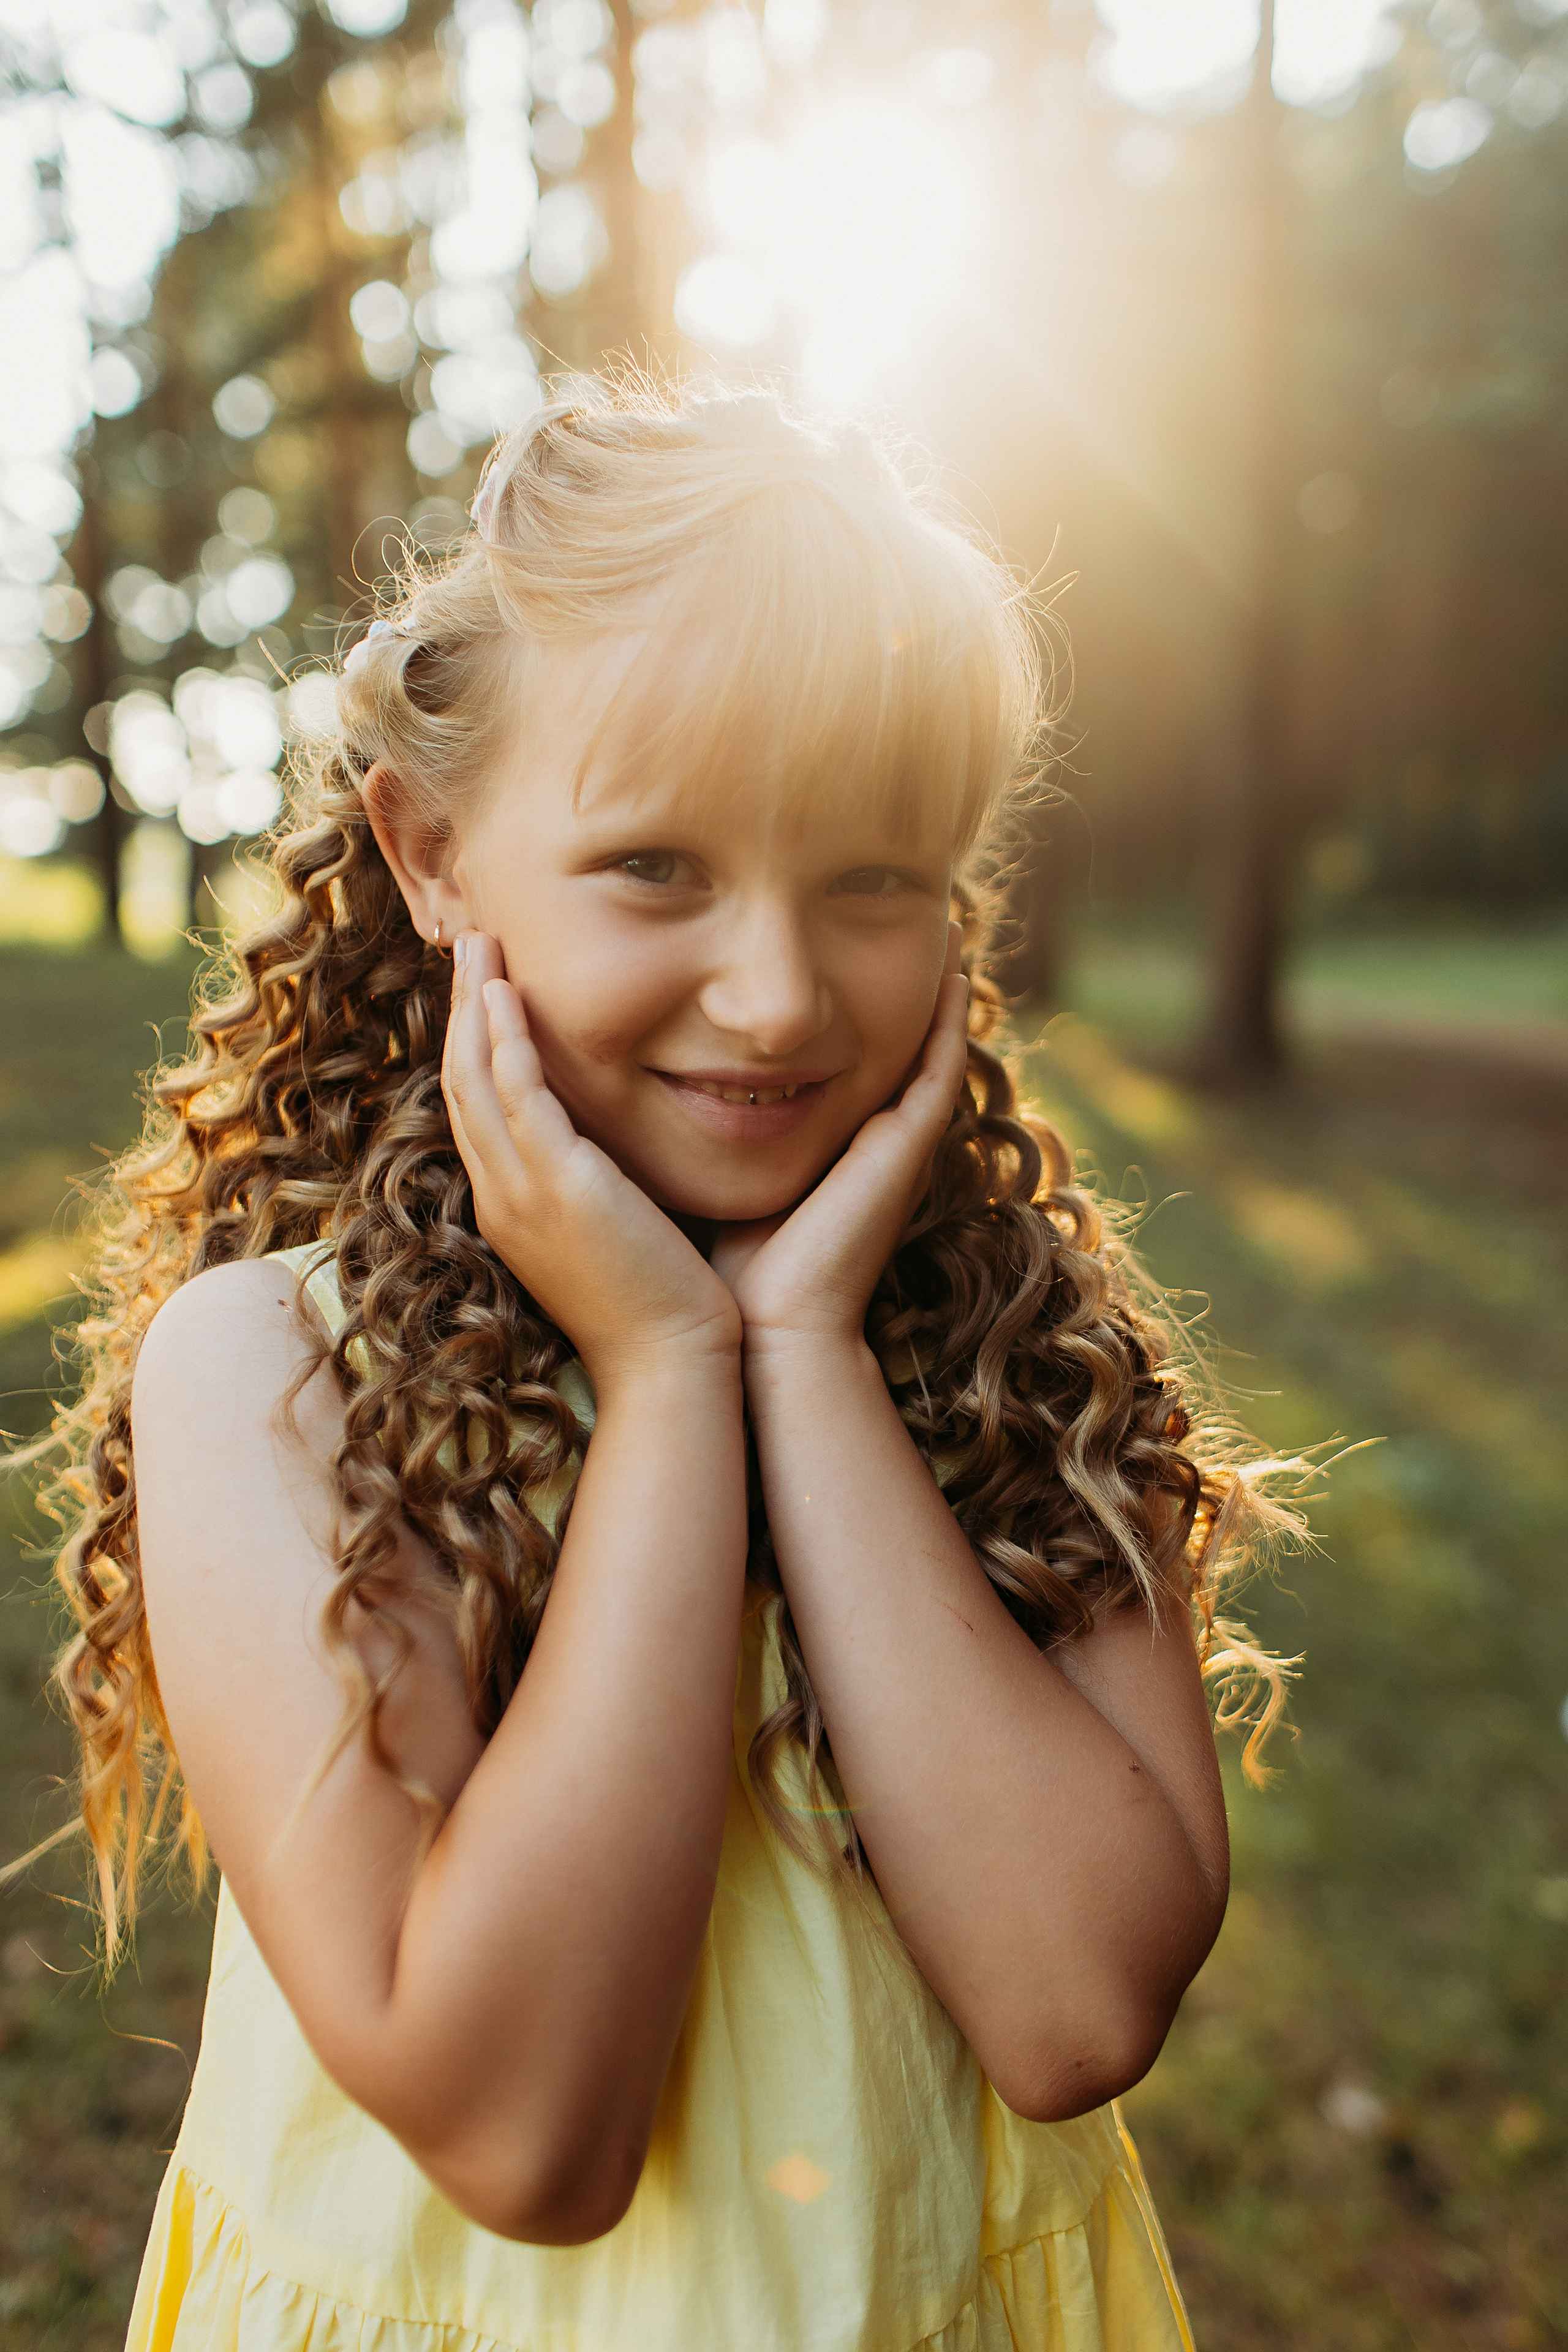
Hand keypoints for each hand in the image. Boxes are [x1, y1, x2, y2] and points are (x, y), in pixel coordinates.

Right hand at [442, 934, 741, 1383]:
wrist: (672, 1365)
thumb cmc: (660, 1306)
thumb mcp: (612, 1234)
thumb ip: (597, 1186)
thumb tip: (611, 1150)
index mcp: (511, 1207)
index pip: (477, 1109)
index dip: (475, 1044)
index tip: (486, 989)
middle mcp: (500, 1195)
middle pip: (461, 1082)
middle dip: (462, 1009)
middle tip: (470, 944)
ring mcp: (519, 1191)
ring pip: (475, 1078)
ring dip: (475, 1005)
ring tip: (479, 943)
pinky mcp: (556, 1185)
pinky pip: (516, 1094)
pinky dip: (504, 1039)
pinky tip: (507, 993)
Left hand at [709, 926, 969, 1355]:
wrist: (769, 1330)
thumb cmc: (730, 1275)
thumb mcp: (716, 1185)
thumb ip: (703, 1144)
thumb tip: (655, 1103)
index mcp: (829, 1148)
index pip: (845, 1064)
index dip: (847, 1014)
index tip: (837, 963)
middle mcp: (872, 1140)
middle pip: (893, 1046)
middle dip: (894, 988)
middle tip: (900, 918)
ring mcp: (898, 1143)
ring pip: (929, 1047)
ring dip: (938, 990)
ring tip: (944, 921)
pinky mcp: (910, 1146)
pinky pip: (941, 1067)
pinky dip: (951, 1017)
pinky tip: (955, 966)